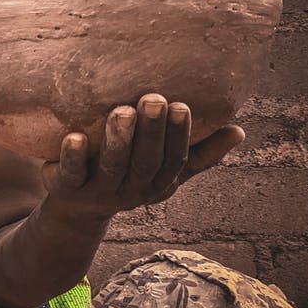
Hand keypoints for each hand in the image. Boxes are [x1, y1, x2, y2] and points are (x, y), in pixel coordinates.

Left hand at [41, 93, 244, 220]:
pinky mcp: (68, 189)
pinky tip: (75, 136)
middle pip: (145, 162)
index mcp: (158, 183)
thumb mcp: (164, 169)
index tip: (181, 105)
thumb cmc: (127, 175)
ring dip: (118, 139)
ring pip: (112, 167)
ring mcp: (99, 192)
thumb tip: (239, 131)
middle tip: (153, 99)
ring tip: (121, 111)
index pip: (175, 161)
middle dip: (151, 131)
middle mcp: (131, 190)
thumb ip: (200, 153)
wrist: (76, 209)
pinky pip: (72, 173)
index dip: (179, 136)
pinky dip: (74, 155)